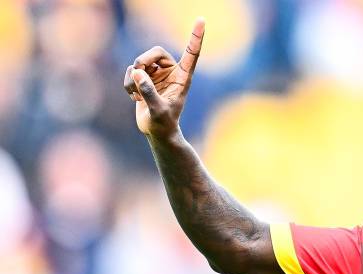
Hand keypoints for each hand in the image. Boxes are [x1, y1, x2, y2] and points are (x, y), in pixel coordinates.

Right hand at [123, 18, 204, 137]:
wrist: (156, 132)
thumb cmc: (163, 123)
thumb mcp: (158, 110)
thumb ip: (149, 92)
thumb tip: (138, 73)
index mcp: (183, 77)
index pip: (191, 53)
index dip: (196, 37)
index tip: (201, 20)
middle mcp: (171, 72)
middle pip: (155, 51)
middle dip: (143, 60)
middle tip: (138, 72)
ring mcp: (157, 75)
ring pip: (140, 62)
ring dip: (134, 77)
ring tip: (137, 96)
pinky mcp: (144, 79)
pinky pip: (131, 71)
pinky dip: (129, 83)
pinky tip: (134, 97)